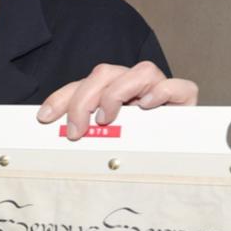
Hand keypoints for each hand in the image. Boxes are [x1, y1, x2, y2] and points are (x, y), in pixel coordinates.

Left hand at [37, 61, 198, 139]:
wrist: (176, 160)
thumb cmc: (135, 152)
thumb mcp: (100, 142)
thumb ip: (83, 133)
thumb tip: (56, 133)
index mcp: (111, 91)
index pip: (83, 84)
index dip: (62, 97)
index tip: (45, 117)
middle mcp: (134, 86)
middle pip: (105, 73)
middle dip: (84, 100)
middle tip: (77, 129)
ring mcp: (159, 90)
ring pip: (141, 71)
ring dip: (117, 93)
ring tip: (107, 118)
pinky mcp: (185, 100)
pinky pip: (179, 86)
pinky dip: (161, 92)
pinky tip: (146, 106)